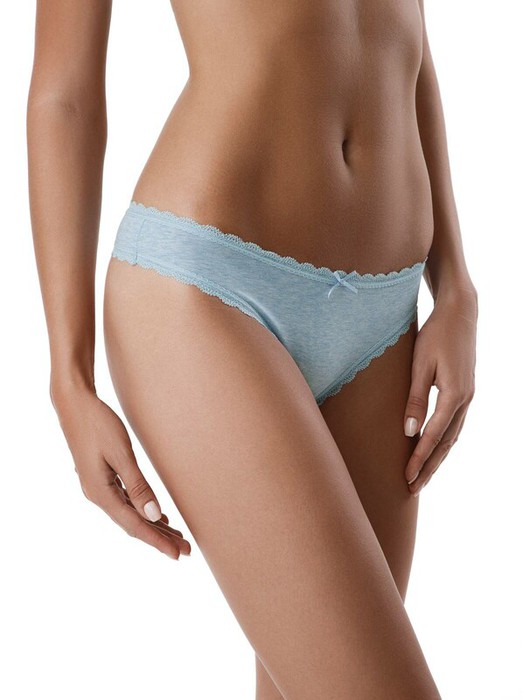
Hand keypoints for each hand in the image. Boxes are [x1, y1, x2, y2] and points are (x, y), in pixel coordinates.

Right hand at [52, 388, 190, 559]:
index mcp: (100, 494)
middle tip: (186, 550)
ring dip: (153, 526)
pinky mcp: (101, 477)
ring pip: (130, 513)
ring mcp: (98, 487)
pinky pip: (125, 501)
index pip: (134, 525)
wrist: (73, 402)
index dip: (157, 541)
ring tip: (177, 536)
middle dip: (160, 538)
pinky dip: (142, 510)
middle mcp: (97, 495)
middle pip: (133, 523)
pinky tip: (157, 515)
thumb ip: (137, 485)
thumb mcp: (121, 454)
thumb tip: (153, 515)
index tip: (178, 554)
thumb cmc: (97, 424)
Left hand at [403, 290, 477, 495]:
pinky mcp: (465, 392)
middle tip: (412, 488)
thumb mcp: (420, 365)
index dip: (419, 458)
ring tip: (422, 476)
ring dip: (437, 458)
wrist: (460, 314)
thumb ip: (415, 399)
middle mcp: (465, 400)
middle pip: (446, 443)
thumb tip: (409, 432)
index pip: (433, 436)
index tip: (406, 477)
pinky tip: (434, 449)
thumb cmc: (435, 335)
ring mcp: (468, 397)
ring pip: (452, 436)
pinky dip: (444, 441)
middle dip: (429, 467)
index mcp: (454, 395)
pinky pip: (454, 425)